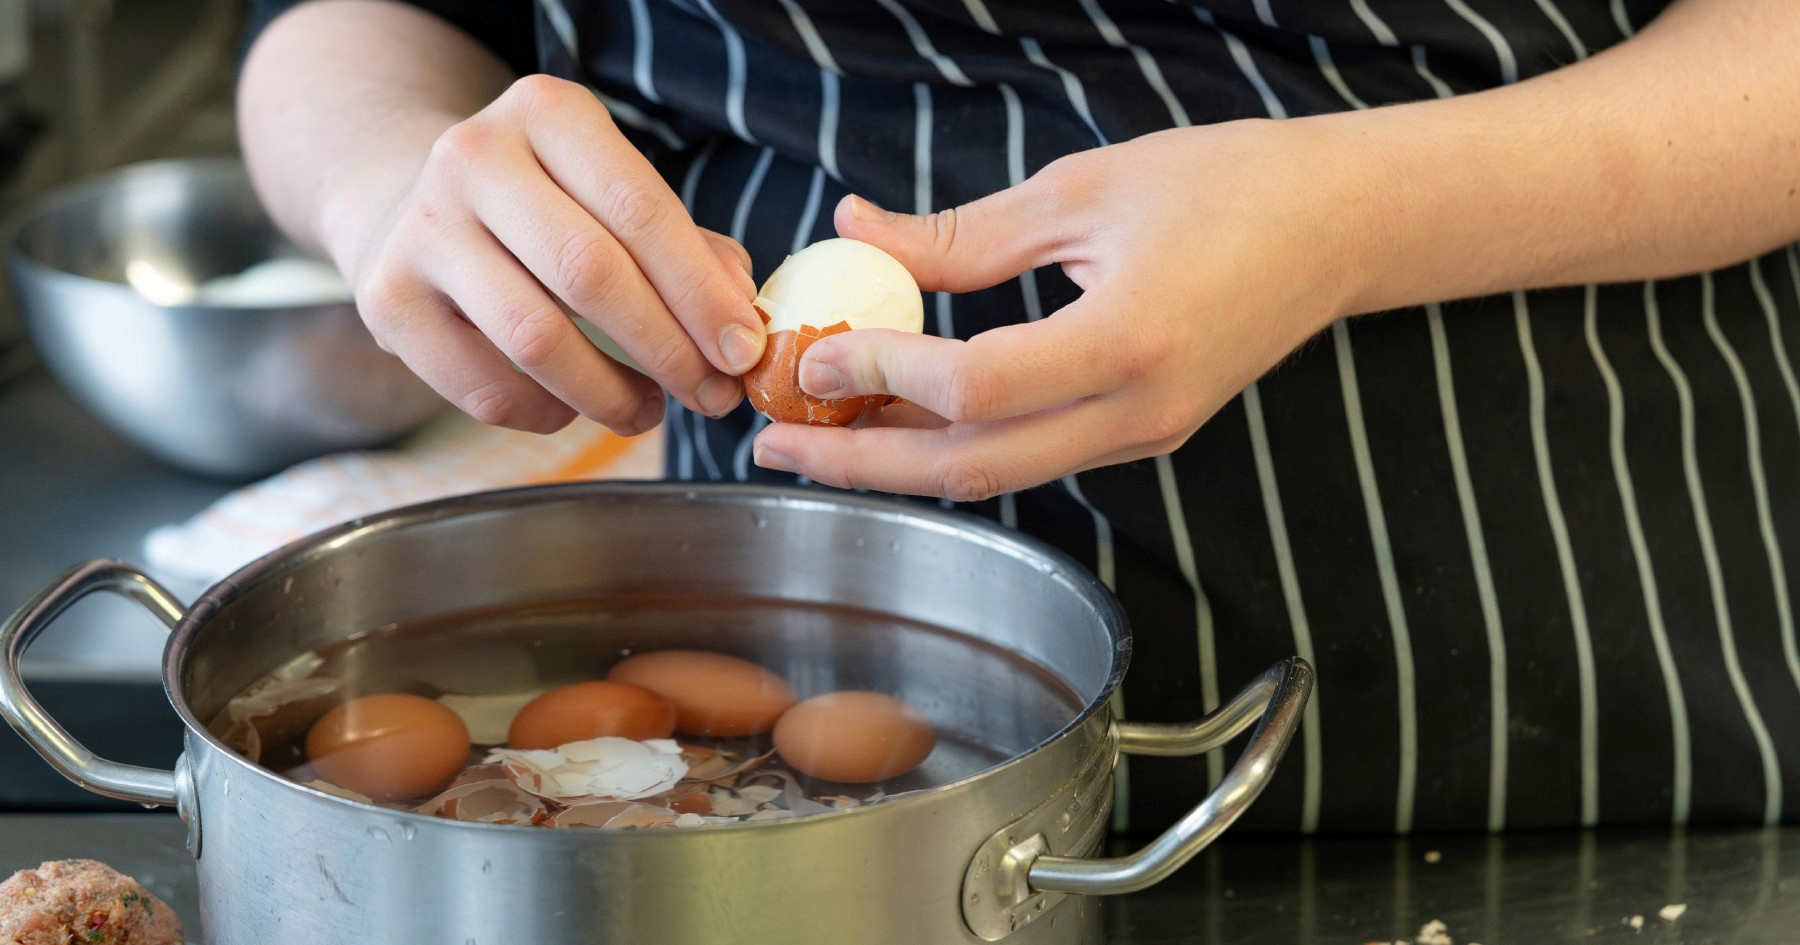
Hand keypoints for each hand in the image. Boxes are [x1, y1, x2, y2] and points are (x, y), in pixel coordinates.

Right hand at [328, 75, 764, 434]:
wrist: (411, 201)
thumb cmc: (548, 207)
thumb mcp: (618, 196)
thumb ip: (691, 250)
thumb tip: (741, 322)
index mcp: (549, 112)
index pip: (641, 211)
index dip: (700, 293)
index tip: (742, 353)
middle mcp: (474, 156)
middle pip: (591, 273)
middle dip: (668, 350)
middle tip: (711, 395)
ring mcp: (422, 227)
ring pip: (536, 338)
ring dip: (610, 394)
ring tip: (648, 411)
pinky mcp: (387, 299)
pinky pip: (482, 386)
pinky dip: (543, 413)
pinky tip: (571, 410)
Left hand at [751, 119, 1368, 499]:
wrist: (1341, 226)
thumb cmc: (1229, 186)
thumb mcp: (1083, 188)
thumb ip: (962, 233)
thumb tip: (853, 234)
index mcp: (1128, 343)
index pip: (972, 389)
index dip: (878, 377)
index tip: (810, 353)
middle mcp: (1139, 414)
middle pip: (971, 468)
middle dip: (860, 465)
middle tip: (774, 445)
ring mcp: (1144, 437)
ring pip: (998, 475)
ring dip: (900, 462)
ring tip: (818, 435)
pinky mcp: (1142, 436)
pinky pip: (1032, 457)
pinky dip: (956, 444)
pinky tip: (899, 417)